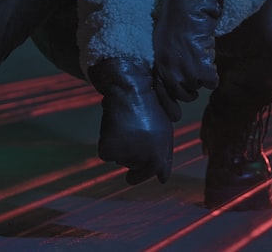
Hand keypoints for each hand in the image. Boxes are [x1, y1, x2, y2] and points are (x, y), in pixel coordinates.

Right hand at [87, 57, 173, 183]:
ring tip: (128, 125)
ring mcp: (127, 156)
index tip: (141, 170)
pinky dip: (108, 143)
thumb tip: (162, 180)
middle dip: (134, 157)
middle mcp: (146, 160)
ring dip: (123, 147)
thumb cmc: (149, 109)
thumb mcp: (165, 132)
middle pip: (136, 168)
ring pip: (122, 160)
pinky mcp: (109, 150)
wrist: (130, 90)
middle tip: (133, 136)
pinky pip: (107, 154)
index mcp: (160, 157)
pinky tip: (115, 127)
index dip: (149, 171)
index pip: (158, 174)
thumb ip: (165, 156)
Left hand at [152, 0, 220, 120]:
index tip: (173, 113)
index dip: (168, 105)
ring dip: (201, 78)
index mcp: (156, 63)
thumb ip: (163, 61)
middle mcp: (167, 70)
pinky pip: (210, 82)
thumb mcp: (161, 41)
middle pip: (181, 94)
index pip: (159, 94)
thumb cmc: (176, 16)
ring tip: (201, 59)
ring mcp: (183, 71)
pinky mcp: (200, 68)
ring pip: (196, 89)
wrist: (189, 3)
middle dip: (189, 88)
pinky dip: (213, 74)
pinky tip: (210, 57)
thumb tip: (166, 80)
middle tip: (194, 74)